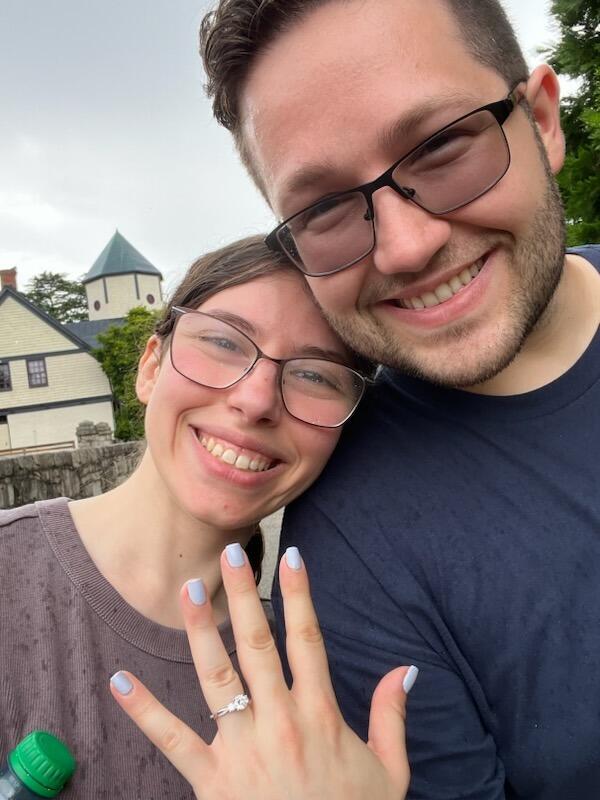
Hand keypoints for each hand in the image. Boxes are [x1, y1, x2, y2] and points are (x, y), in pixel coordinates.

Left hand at [109, 544, 417, 798]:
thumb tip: (407, 667)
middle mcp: (280, 724)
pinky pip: (173, 741)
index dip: (300, 594)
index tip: (291, 556)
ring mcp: (244, 751)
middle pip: (258, 645)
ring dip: (202, 631)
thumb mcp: (390, 772)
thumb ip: (392, 716)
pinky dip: (144, 710)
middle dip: (245, 594)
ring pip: (218, 678)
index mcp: (321, 716)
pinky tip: (120, 679)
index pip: (309, 640)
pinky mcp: (213, 783)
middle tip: (231, 555)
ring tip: (188, 591)